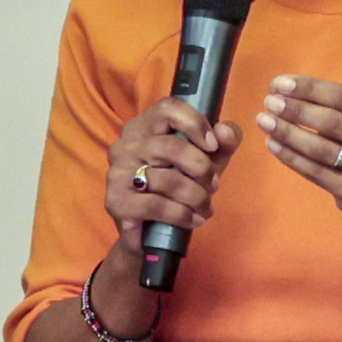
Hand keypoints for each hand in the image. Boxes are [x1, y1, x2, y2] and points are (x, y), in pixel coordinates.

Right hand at [102, 96, 232, 247]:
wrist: (150, 233)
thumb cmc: (179, 189)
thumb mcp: (207, 162)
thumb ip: (223, 143)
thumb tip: (224, 131)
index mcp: (145, 127)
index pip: (168, 108)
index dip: (195, 123)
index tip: (213, 145)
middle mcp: (126, 145)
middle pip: (171, 146)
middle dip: (202, 168)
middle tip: (214, 185)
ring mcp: (118, 173)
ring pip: (167, 179)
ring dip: (196, 197)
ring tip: (206, 208)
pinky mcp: (116, 201)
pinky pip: (157, 205)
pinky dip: (182, 215)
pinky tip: (193, 220)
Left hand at [253, 74, 341, 226]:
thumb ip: (338, 109)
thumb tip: (285, 91)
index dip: (309, 88)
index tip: (280, 83)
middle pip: (332, 122)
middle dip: (296, 109)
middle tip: (269, 101)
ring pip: (322, 149)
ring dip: (288, 132)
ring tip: (264, 120)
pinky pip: (316, 172)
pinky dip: (291, 157)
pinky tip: (273, 143)